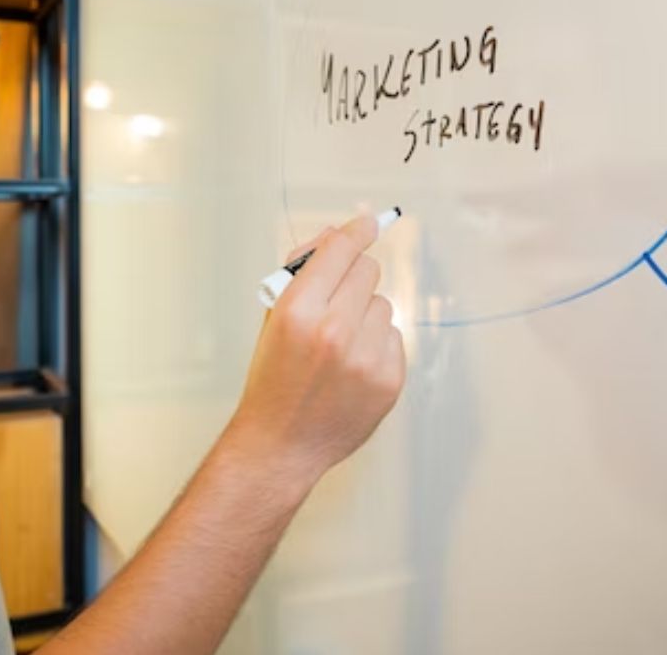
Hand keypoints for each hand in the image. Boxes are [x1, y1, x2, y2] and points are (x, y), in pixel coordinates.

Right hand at [221, 213, 406, 490]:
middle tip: (337, 298)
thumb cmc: (273, 377)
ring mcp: (366, 358)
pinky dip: (377, 343)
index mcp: (298, 311)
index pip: (340, 250)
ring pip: (383, 304)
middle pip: (368, 271)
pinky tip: (353, 365)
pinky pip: (394, 336)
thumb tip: (338, 235)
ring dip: (365, 314)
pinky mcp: (389, 379)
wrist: (281, 444)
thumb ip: (303, 272)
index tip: (368, 222)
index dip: (355, 232)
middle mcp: (334, 330)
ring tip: (340, 343)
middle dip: (354, 277)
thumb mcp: (273, 318)